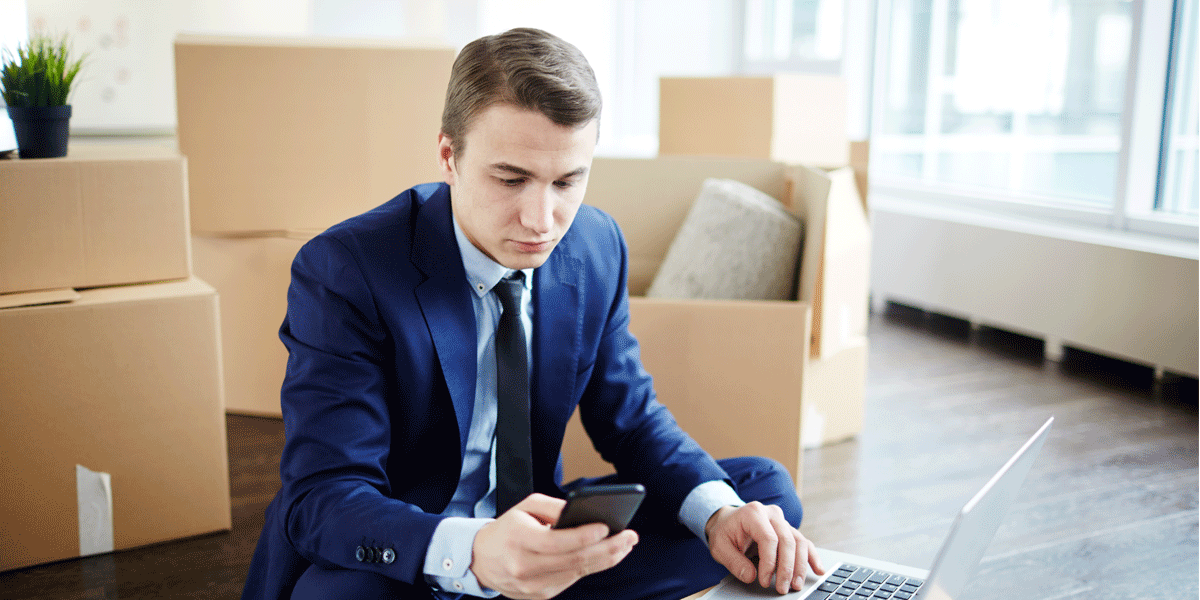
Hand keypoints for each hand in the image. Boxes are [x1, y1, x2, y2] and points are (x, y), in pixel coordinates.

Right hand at [472, 493, 638, 599]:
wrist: (481, 560)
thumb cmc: (507, 529)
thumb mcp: (525, 507)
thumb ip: (554, 506)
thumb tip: (584, 511)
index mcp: (519, 540)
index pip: (558, 541)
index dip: (585, 535)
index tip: (607, 526)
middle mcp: (525, 567)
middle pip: (575, 560)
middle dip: (608, 548)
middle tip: (630, 537)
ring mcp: (533, 585)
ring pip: (578, 572)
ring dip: (606, 559)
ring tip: (625, 545)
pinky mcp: (540, 595)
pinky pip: (571, 580)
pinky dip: (590, 567)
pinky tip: (605, 556)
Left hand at [705, 502, 824, 593]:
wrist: (727, 521)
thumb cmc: (724, 532)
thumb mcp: (719, 547)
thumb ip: (734, 561)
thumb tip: (751, 576)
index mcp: (753, 513)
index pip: (769, 539)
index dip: (770, 562)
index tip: (765, 581)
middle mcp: (771, 514)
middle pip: (787, 540)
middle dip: (787, 568)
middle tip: (783, 588)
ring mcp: (782, 521)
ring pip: (799, 542)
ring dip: (801, 565)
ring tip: (796, 584)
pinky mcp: (788, 530)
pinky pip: (804, 542)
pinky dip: (811, 557)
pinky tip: (818, 570)